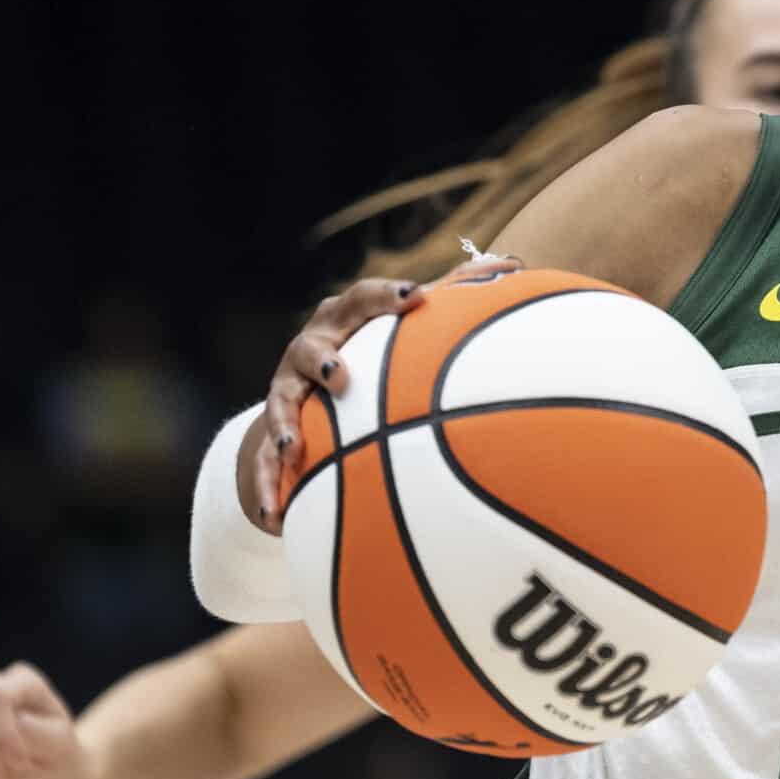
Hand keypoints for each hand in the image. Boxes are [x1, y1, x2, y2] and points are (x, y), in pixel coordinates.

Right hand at [243, 257, 517, 531]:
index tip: (415, 296)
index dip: (386, 296)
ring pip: (280, 405)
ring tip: (293, 449)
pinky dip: (268, 486)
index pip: (363, 298)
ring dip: (282, 427)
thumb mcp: (408, 321)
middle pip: (311, 348)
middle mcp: (311, 349)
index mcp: (346, 318)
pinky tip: (276, 517)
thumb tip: (513, 261)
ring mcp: (288, 390)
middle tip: (339, 376)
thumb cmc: (375, 345)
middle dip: (322, 360)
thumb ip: (455, 292)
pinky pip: (266, 463)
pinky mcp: (274, 432)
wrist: (313, 386)